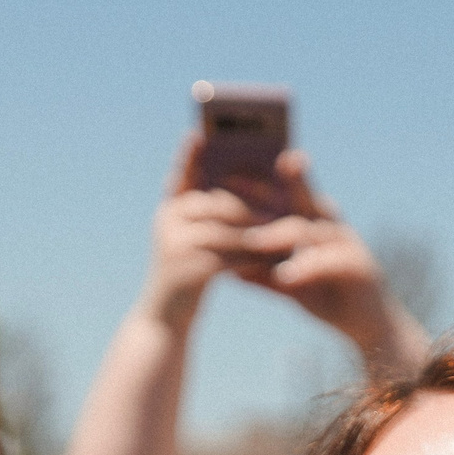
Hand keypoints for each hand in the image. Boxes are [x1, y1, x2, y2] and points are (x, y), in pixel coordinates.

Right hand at [142, 132, 271, 319]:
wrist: (164, 320)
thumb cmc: (188, 279)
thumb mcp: (196, 244)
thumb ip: (214, 221)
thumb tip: (258, 203)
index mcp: (170, 210)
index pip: (185, 176)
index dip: (192, 156)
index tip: (201, 133)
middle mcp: (168, 221)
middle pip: (220, 204)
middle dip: (256, 206)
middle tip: (288, 203)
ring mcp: (175, 243)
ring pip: (229, 230)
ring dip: (261, 233)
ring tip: (289, 233)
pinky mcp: (188, 268)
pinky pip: (231, 256)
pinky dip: (256, 258)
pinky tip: (276, 260)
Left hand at [230, 151, 421, 367]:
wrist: (371, 328)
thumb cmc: (332, 300)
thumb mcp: (294, 287)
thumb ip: (267, 276)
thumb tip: (233, 271)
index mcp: (315, 227)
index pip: (286, 199)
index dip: (260, 185)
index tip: (228, 175)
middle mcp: (331, 228)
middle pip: (298, 200)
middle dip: (267, 191)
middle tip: (238, 184)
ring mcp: (347, 244)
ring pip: (310, 231)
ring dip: (280, 235)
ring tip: (254, 241)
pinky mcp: (360, 267)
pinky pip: (329, 262)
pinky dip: (306, 267)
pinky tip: (286, 275)